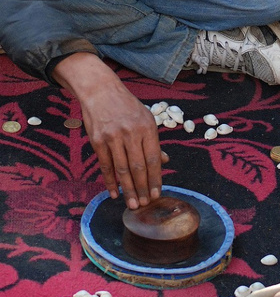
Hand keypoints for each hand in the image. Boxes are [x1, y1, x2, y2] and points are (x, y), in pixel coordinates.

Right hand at [52, 53, 167, 208]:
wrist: (101, 91)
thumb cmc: (127, 107)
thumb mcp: (146, 118)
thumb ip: (154, 142)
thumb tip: (165, 162)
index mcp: (147, 127)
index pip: (153, 158)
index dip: (155, 178)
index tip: (157, 194)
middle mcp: (131, 132)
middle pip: (138, 167)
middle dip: (142, 188)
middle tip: (144, 205)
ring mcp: (113, 137)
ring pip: (122, 169)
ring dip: (128, 189)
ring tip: (132, 204)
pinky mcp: (97, 140)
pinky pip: (105, 165)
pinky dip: (110, 181)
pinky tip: (115, 193)